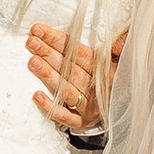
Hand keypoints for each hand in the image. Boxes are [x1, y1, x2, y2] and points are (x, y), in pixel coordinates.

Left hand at [30, 19, 120, 133]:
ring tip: (33, 62)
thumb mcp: (122, 57)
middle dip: (49, 54)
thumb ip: (121, 44)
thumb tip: (115, 45)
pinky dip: (51, 107)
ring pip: (67, 91)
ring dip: (49, 76)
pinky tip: (37, 96)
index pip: (80, 53)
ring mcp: (90, 107)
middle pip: (70, 70)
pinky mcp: (82, 122)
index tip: (39, 30)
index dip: (59, 40)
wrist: (121, 107)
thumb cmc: (113, 75)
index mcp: (107, 71)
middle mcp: (98, 90)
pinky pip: (65, 116)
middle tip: (31, 42)